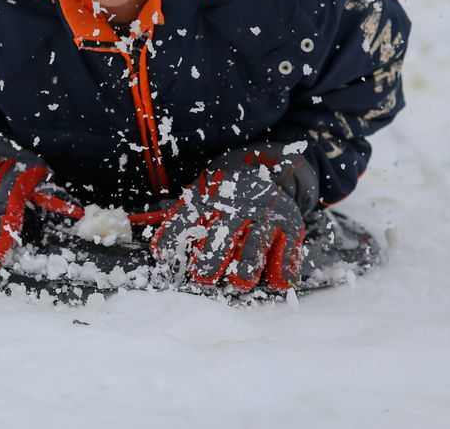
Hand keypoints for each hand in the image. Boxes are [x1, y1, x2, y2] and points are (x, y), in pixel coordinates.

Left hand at [151, 144, 317, 291]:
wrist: (268, 166)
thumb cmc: (225, 193)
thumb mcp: (200, 195)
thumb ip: (180, 221)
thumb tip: (160, 252)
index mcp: (208, 200)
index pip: (185, 218)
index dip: (173, 236)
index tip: (163, 255)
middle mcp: (236, 209)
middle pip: (222, 236)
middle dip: (211, 257)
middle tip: (203, 277)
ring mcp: (264, 217)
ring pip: (255, 244)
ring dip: (247, 265)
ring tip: (240, 281)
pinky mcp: (289, 226)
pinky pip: (288, 249)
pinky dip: (283, 267)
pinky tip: (279, 283)